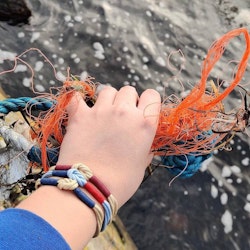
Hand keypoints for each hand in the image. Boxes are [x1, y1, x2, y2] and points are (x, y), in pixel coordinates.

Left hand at [57, 86, 160, 206]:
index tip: (141, 109)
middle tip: (121, 115)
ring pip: (107, 90)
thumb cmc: (121, 181)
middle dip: (127, 100)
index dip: (148, 101)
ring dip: (107, 99)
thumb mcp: (141, 165)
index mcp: (144, 123)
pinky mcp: (80, 115)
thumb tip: (145, 146)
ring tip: (103, 113)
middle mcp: (125, 112)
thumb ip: (145, 149)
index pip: (152, 95)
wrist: (89, 188)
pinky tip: (80, 108)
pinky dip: (78, 101)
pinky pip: (77, 98)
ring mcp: (101, 111)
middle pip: (128, 90)